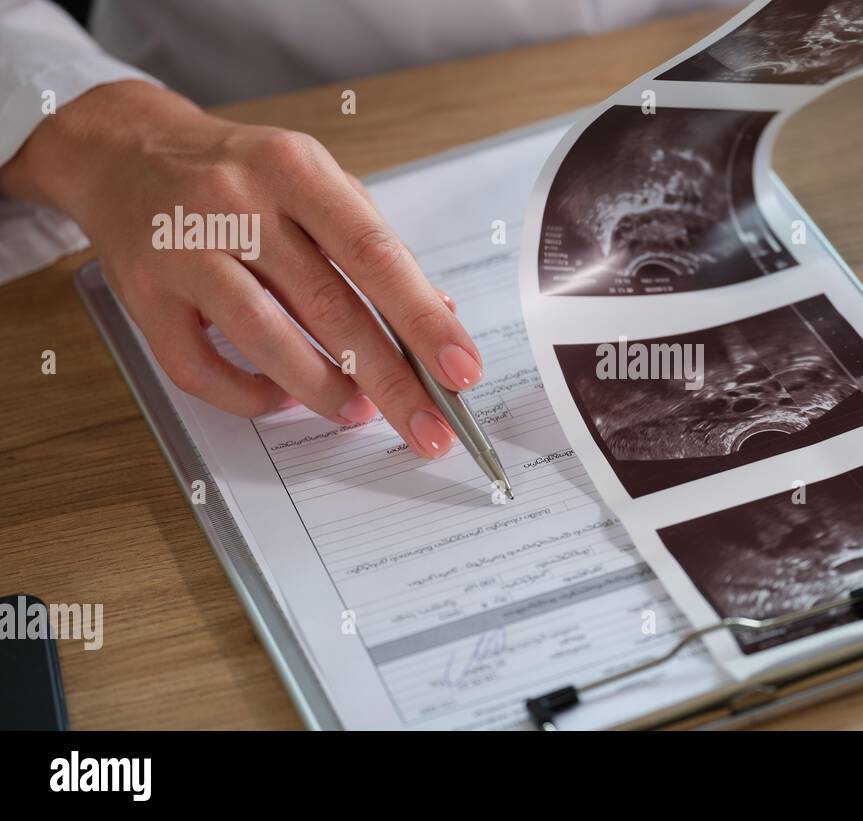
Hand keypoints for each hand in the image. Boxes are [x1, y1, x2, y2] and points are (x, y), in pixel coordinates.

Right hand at [0, 80, 476, 457]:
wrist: (125, 152)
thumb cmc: (238, 173)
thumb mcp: (316, 183)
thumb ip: (374, 245)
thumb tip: (439, 313)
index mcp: (296, 170)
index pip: (375, 255)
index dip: (423, 320)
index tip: (461, 370)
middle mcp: (238, 204)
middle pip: (329, 307)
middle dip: (390, 380)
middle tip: (431, 428)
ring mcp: (184, 249)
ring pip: (266, 340)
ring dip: (324, 390)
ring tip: (361, 412)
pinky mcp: (143, 294)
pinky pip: (201, 368)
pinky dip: (250, 396)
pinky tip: (283, 398)